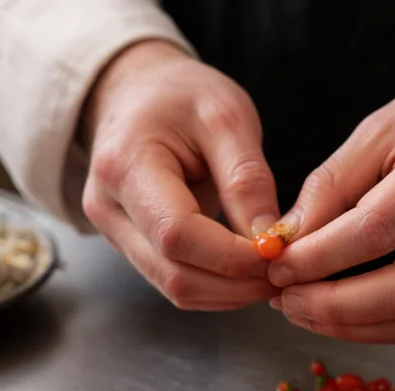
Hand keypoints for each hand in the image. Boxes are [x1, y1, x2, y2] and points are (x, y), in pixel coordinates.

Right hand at [80, 41, 278, 310]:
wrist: (138, 92)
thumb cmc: (182, 95)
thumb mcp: (226, 117)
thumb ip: (247, 180)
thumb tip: (270, 242)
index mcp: (124, 166)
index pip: (176, 234)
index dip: (231, 256)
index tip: (278, 252)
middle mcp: (108, 207)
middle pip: (174, 273)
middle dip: (236, 284)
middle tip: (286, 273)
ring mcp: (114, 232)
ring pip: (174, 288)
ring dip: (229, 293)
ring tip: (272, 274)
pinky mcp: (130, 245)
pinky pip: (174, 281)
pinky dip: (216, 287)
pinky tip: (247, 273)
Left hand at [267, 56, 394, 341]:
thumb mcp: (384, 127)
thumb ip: (332, 185)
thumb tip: (288, 242)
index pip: (373, 233)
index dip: (316, 260)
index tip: (277, 265)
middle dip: (330, 307)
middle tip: (285, 301)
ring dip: (353, 327)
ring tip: (307, 312)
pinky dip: (384, 328)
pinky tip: (348, 317)